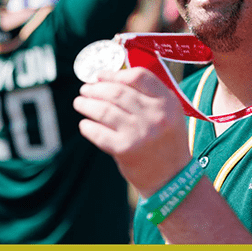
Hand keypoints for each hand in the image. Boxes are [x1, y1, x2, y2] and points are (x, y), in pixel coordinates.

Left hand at [73, 67, 191, 196]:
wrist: (171, 177)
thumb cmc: (165, 139)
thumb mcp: (168, 112)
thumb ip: (147, 94)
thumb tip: (111, 78)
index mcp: (167, 102)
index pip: (139, 76)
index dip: (114, 74)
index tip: (100, 75)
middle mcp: (155, 115)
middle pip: (117, 92)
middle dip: (96, 88)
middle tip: (85, 89)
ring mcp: (139, 132)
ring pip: (104, 110)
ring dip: (87, 104)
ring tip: (80, 102)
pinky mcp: (125, 150)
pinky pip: (98, 132)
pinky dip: (87, 126)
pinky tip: (85, 124)